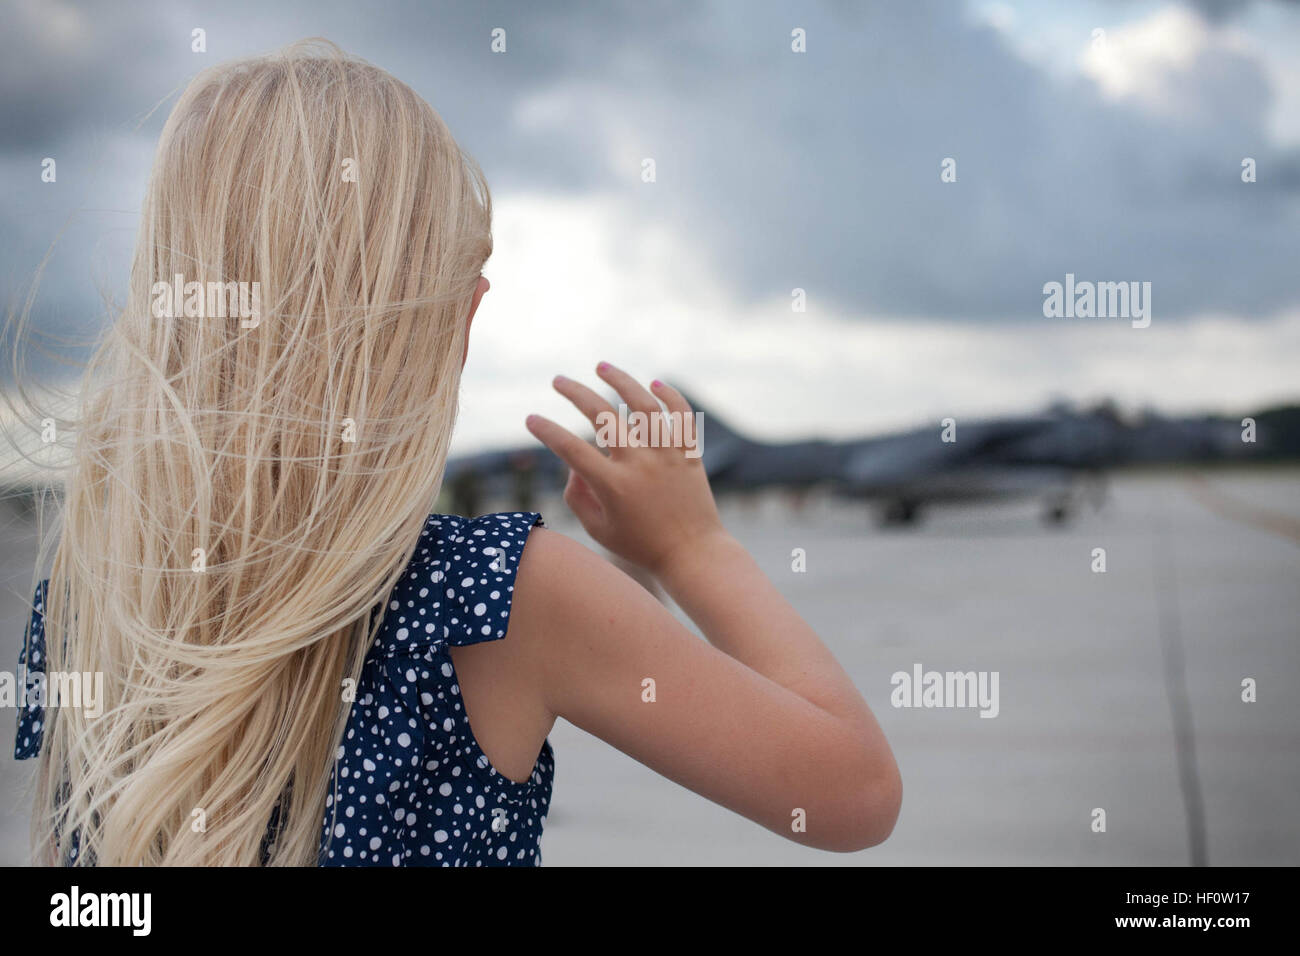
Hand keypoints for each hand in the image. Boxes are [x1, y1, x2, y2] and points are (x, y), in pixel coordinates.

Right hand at [525, 362, 726, 576]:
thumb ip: (578, 495)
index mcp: (613, 485)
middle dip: (575, 393)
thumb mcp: (598, 528)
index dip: (547, 431)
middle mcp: (640, 464)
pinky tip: (653, 384)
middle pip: (602, 416)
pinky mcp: (689, 453)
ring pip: (643, 405)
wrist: (692, 553)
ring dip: (620, 381)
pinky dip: (670, 396)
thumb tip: (574, 462)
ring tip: (601, 366)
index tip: (531, 419)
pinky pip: (681, 415)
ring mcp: (667, 455)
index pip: (571, 449)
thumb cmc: (640, 545)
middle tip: (558, 381)